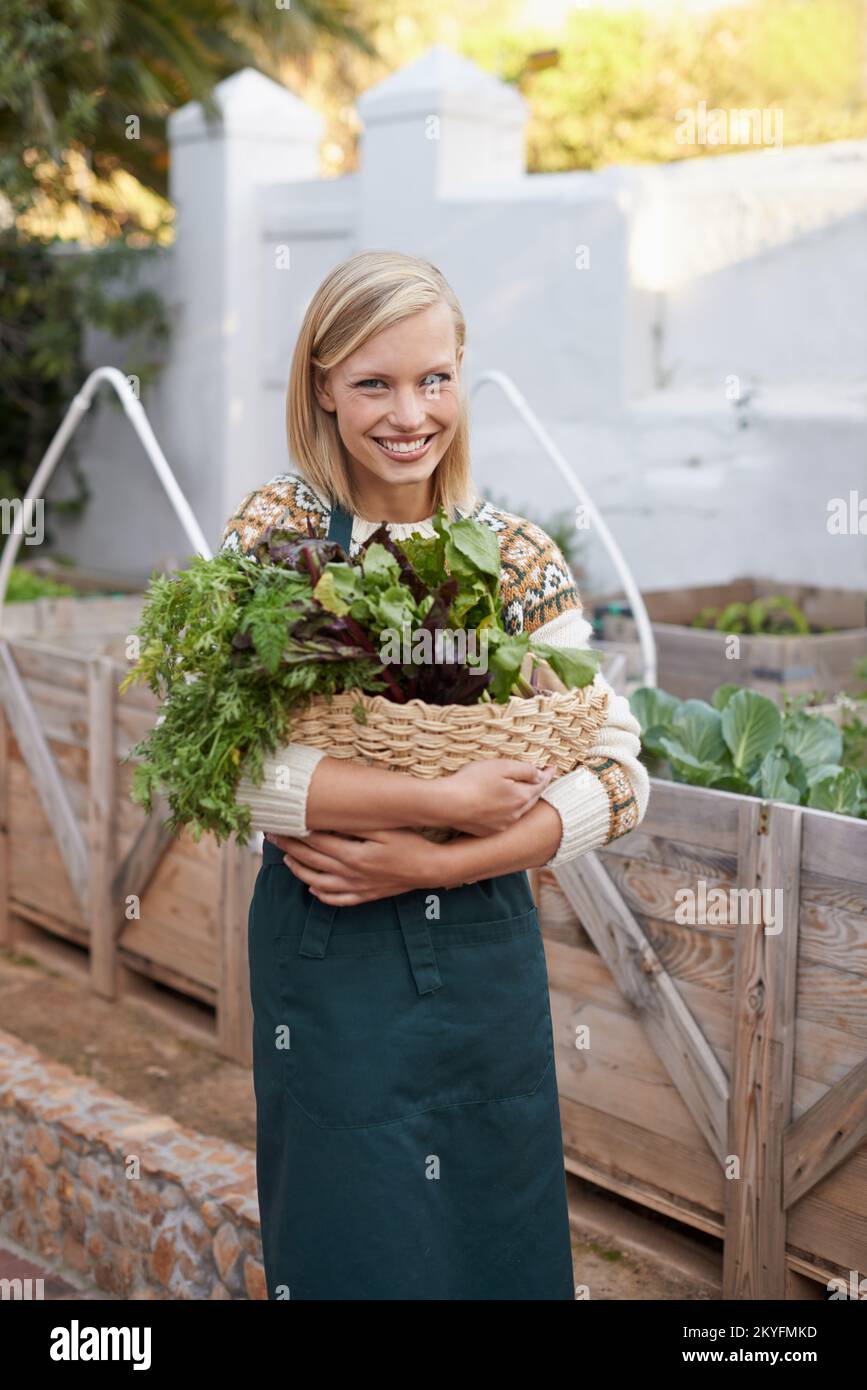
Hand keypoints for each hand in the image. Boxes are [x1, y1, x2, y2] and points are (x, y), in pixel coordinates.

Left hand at [265, 828, 447, 904]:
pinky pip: (337, 899)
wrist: (432, 869)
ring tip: (286, 859)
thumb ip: (357, 823)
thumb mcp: (386, 828)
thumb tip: (330, 816)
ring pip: (319, 883)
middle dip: (289, 848)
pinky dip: (321, 894)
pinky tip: (313, 887)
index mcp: (354, 856)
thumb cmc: (411, 843)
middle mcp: (351, 875)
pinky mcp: (366, 895)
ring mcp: (358, 888)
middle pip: (312, 861)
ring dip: (299, 871)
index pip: (314, 843)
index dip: (294, 833)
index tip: (278, 823)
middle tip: (272, 837)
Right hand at [442, 759, 554, 835]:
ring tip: (523, 790)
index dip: (547, 774)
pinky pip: (504, 819)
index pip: (541, 784)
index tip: (552, 767)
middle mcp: (515, 814)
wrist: (448, 804)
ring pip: (519, 811)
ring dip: (522, 800)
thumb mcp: (502, 767)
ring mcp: (502, 825)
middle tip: (541, 777)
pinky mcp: (488, 831)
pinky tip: (501, 805)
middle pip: (532, 799)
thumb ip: (525, 770)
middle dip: (537, 788)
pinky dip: (507, 810)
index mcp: (521, 797)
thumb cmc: (473, 782)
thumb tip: (540, 773)